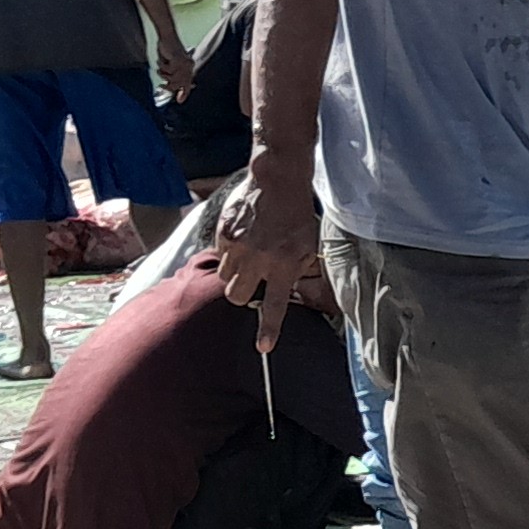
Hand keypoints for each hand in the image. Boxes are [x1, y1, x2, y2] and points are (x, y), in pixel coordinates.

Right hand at [153, 38, 195, 103]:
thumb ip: (173, 75)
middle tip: (162, 86)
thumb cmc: (167, 49)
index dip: (184, 93)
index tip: (179, 101)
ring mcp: (184, 63)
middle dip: (170, 87)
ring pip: (173, 78)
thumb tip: (171, 87)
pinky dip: (162, 66)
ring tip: (160, 68)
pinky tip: (161, 61)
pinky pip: (168, 70)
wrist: (167, 36)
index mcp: (189, 67)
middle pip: (180, 84)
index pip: (188, 84)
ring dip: (164, 74)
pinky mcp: (178, 60)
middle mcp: (189, 66)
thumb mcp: (170, 64)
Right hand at [213, 171, 324, 351]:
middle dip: (243, 295)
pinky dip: (228, 254)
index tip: (263, 347)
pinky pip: (219, 255)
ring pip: (225, 278)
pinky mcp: (223, 232)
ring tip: (248, 259)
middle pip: (237, 296)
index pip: (274, 305)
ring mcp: (237, 246)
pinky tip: (242, 241)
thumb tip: (292, 292)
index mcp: (284, 264)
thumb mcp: (309, 246)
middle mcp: (258, 258)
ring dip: (235, 275)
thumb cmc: (298, 215)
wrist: (278, 181)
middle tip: (252, 283)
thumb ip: (299, 271)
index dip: (268, 329)